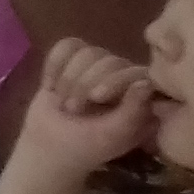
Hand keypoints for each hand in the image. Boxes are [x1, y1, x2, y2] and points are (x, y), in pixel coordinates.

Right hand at [17, 37, 158, 175]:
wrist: (47, 147)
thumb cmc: (85, 147)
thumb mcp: (112, 135)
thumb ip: (133, 111)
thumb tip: (146, 82)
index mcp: (140, 98)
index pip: (136, 72)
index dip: (114, 79)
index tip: (95, 97)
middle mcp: (122, 77)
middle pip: (107, 59)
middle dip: (83, 84)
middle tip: (72, 110)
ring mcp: (97, 67)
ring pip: (86, 51)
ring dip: (67, 78)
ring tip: (62, 102)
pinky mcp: (73, 60)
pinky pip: (66, 46)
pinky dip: (54, 65)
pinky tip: (50, 85)